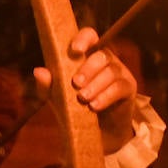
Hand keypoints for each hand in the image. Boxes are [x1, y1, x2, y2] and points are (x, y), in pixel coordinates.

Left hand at [32, 30, 137, 156]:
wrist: (95, 131)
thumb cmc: (74, 106)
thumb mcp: (57, 97)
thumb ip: (47, 84)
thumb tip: (39, 71)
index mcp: (88, 54)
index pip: (89, 36)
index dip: (84, 39)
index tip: (75, 50)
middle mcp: (106, 59)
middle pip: (102, 55)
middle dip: (88, 68)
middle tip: (76, 83)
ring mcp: (119, 71)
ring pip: (111, 71)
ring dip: (96, 85)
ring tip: (83, 99)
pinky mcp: (128, 87)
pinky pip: (119, 87)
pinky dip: (106, 96)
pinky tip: (94, 106)